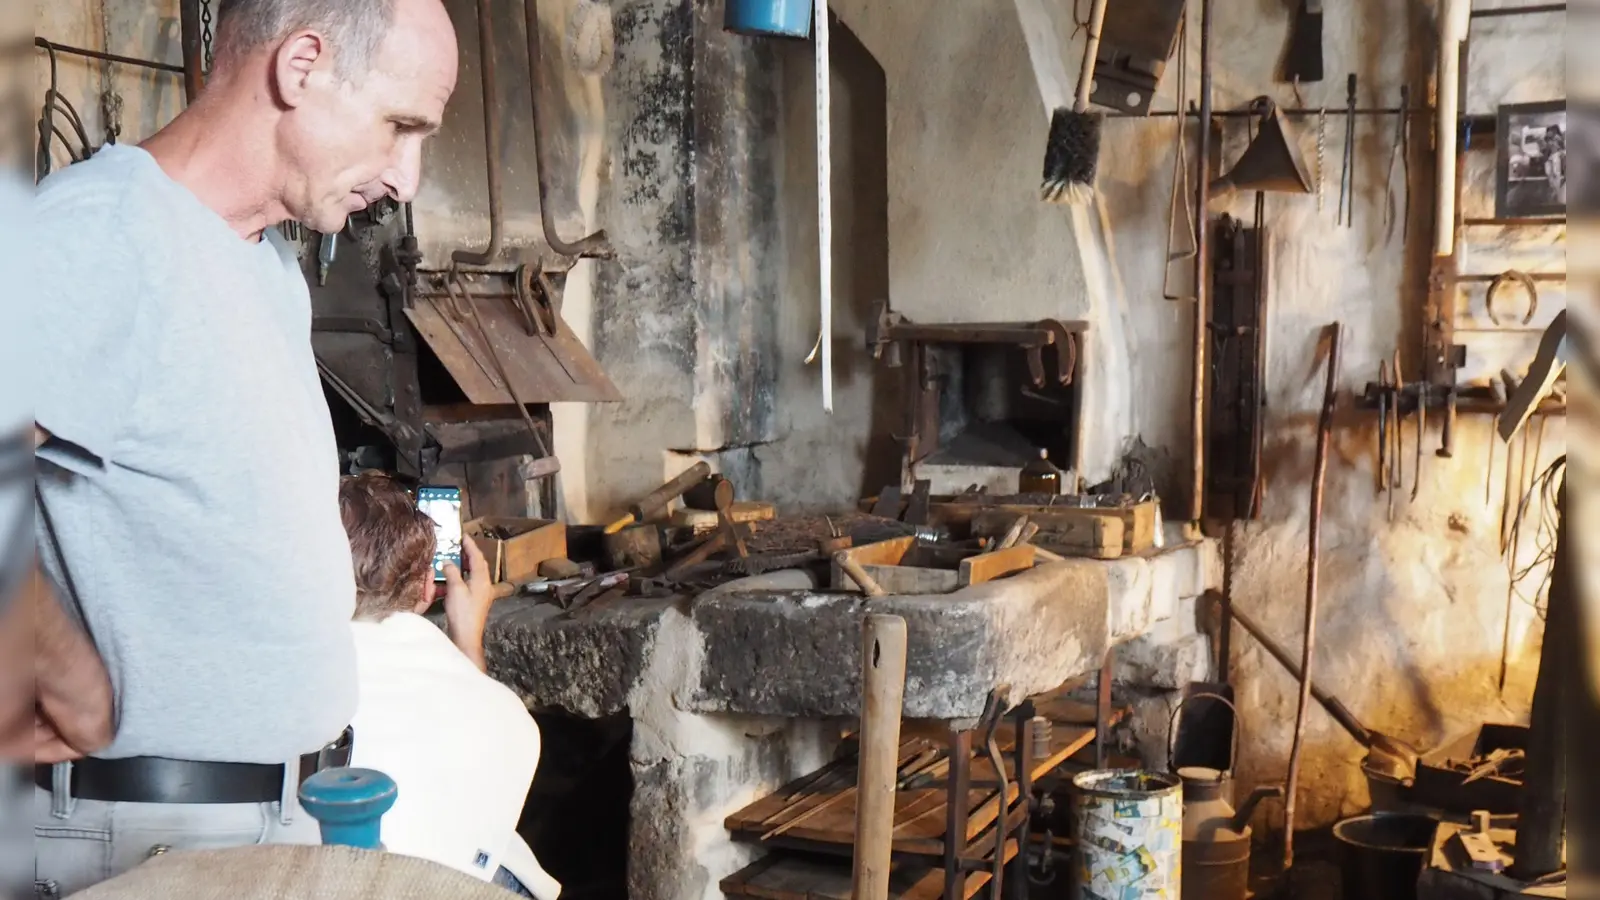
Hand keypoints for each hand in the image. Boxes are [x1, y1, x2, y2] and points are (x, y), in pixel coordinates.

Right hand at [440, 536, 492, 670]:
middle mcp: (485, 585)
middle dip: (469, 554)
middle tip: (459, 545)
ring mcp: (482, 593)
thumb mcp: (455, 589)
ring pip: (474, 574)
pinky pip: (470, 583)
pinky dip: (462, 577)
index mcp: (482, 579)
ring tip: (455, 558)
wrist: (467, 636)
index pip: (477, 557)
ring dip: (465, 565)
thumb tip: (448, 562)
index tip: (464, 536)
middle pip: (478, 564)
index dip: (470, 545)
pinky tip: (453, 577)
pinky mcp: (477, 601)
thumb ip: (452, 573)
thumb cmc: (462, 613)